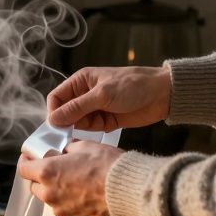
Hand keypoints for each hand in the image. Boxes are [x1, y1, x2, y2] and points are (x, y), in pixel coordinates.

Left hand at [16, 141, 122, 215]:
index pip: (24, 169)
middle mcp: (50, 195)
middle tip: (58, 170)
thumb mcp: (86, 146)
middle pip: (36, 187)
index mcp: (48, 173)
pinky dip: (74, 206)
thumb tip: (63, 151)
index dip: (27, 162)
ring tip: (79, 185)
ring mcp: (62, 212)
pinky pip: (68, 213)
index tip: (32, 158)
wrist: (130, 192)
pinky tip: (89, 198)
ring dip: (59, 193)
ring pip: (52, 202)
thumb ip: (67, 149)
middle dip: (42, 178)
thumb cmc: (109, 166)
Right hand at [47, 66, 171, 129]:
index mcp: (81, 81)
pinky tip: (98, 133)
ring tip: (89, 130)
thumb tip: (53, 119)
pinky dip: (91, 133)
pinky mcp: (105, 121)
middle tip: (68, 134)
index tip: (57, 126)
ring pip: (76, 122)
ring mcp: (95, 108)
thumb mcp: (103, 95)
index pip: (56, 98)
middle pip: (64, 112)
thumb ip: (77, 108)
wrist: (162, 95)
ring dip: (79, 129)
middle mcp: (84, 94)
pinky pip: (90, 129)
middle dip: (65, 122)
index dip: (54, 111)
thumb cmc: (133, 86)